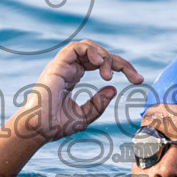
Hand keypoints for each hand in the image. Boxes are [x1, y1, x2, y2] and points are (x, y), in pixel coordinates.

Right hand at [10, 39, 142, 142]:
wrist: (38, 130)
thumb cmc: (55, 126)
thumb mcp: (84, 115)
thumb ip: (98, 103)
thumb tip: (112, 89)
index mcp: (72, 77)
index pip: (100, 63)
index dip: (121, 67)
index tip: (138, 80)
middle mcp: (68, 68)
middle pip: (98, 53)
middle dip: (120, 62)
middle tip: (136, 78)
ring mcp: (62, 65)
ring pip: (88, 46)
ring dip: (105, 57)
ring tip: (109, 76)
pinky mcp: (57, 65)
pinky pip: (76, 48)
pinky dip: (91, 52)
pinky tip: (101, 66)